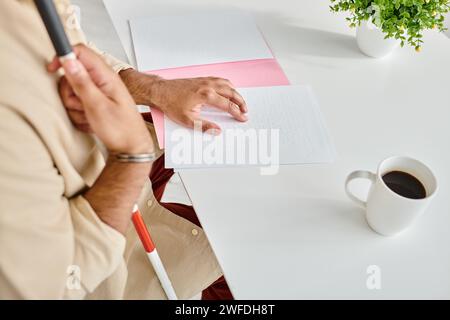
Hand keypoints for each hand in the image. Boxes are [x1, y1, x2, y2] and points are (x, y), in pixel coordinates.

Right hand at [47, 45, 152, 153]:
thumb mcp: (97, 106)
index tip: (52, 70)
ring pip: (72, 92)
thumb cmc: (120, 129)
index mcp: (106, 76)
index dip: (63, 56)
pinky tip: (91, 121)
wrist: (130, 148)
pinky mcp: (95, 103)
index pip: (80, 52)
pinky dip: (80, 114)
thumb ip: (82, 82)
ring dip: (75, 107)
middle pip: (71, 75)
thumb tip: (68, 60)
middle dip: (69, 93)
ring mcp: (98, 92)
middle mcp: (102, 81)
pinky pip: (77, 104)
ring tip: (89, 117)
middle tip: (82, 106)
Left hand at [120, 69, 247, 133]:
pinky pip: (220, 80)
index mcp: (206, 96)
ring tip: (239, 101)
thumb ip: (204, 126)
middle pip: (231, 92)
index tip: (243, 118)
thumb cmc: (171, 104)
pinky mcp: (202, 79)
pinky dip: (227, 85)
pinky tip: (228, 90)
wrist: (161, 91)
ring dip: (235, 92)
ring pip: (227, 84)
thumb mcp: (187, 120)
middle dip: (240, 101)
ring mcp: (205, 81)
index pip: (227, 105)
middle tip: (245, 110)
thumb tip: (217, 131)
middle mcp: (208, 86)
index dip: (237, 112)